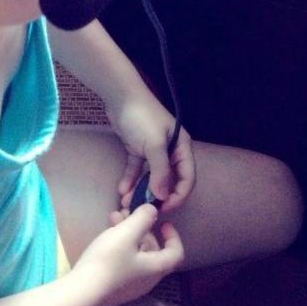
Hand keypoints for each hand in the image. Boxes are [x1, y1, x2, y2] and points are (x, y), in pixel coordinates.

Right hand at [71, 204, 184, 305]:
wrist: (84, 292)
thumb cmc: (109, 261)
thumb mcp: (126, 234)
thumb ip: (142, 219)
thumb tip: (153, 210)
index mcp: (156, 267)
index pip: (176, 253)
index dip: (173, 236)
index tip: (163, 222)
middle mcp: (148, 278)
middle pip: (154, 251)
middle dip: (143, 229)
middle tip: (129, 214)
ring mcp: (131, 283)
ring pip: (137, 254)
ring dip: (129, 234)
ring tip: (114, 219)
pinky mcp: (116, 285)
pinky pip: (125, 261)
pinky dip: (120, 245)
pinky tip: (106, 236)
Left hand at [106, 91, 195, 212]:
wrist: (119, 95)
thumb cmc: (142, 116)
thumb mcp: (155, 144)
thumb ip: (161, 171)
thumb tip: (163, 196)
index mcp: (182, 148)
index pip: (187, 178)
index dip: (178, 195)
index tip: (164, 208)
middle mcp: (170, 151)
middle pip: (168, 180)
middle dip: (157, 196)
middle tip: (145, 209)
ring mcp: (153, 150)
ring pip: (150, 176)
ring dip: (141, 190)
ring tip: (128, 202)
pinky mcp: (137, 148)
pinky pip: (136, 169)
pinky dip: (130, 179)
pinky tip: (121, 190)